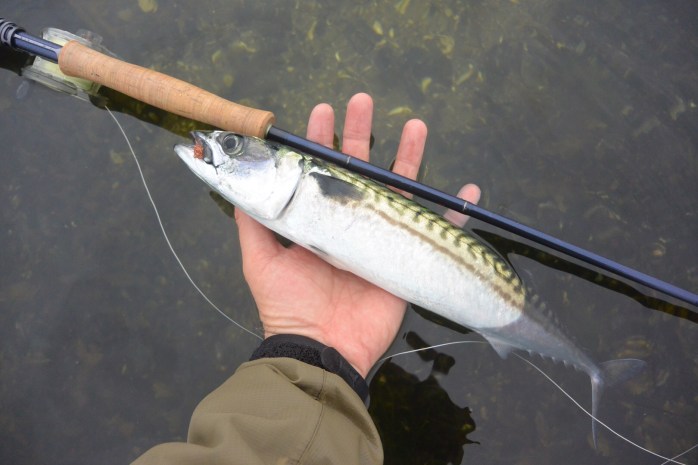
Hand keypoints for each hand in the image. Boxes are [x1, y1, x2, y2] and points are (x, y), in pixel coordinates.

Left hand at [234, 93, 480, 376]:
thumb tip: (239, 185)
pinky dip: (456, 214)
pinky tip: (468, 191)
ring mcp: (381, 238)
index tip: (322, 112)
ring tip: (416, 124)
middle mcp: (350, 223)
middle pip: (362, 170)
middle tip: (362, 101)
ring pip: (401, 189)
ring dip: (410, 156)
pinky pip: (439, 233)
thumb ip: (253, 222)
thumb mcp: (260, 260)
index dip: (322, 140)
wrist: (322, 347)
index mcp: (318, 220)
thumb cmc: (288, 304)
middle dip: (362, 134)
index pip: (322, 170)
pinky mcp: (406, 259)